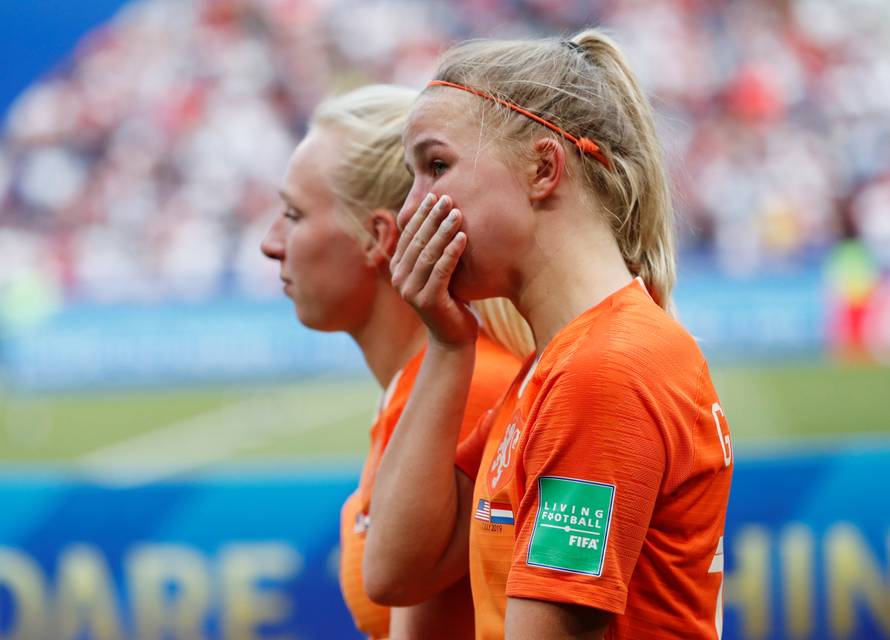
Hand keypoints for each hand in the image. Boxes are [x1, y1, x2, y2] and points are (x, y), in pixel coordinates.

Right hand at [390, 194, 477, 347]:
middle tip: (447, 197)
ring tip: (457, 213)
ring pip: (428, 254)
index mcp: (399, 269)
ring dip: (443, 231)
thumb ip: (434, 250)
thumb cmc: (450, 300)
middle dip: (432, 217)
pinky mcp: (427, 301)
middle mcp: (400, 279)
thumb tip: (442, 214)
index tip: (435, 195)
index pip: (408, 235)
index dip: (421, 214)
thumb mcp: (439, 271)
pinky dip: (452, 252)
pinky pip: (440, 270)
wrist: (453, 338)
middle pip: (417, 241)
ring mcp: (411, 291)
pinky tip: (463, 237)